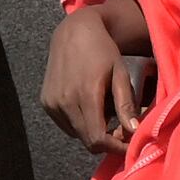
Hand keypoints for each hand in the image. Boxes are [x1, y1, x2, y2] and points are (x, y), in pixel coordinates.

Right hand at [42, 3, 141, 155]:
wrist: (74, 31)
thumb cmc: (103, 50)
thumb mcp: (120, 74)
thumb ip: (125, 104)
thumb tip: (133, 131)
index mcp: (85, 95)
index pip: (97, 139)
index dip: (114, 147)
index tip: (128, 144)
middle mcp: (64, 102)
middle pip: (87, 140)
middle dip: (106, 140)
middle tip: (121, 128)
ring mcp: (52, 103)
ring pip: (76, 133)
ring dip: (92, 130)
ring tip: (104, 111)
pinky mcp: (46, 102)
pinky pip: (66, 124)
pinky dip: (79, 122)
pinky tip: (88, 105)